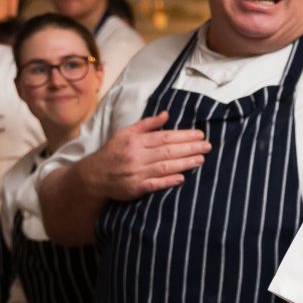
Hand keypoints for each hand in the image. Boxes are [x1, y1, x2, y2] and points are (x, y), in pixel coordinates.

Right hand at [84, 112, 210, 201]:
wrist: (94, 175)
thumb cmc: (113, 151)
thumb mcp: (126, 132)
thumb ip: (147, 124)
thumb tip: (166, 114)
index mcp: (136, 141)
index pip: (164, 137)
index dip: (184, 136)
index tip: (200, 135)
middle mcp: (137, 156)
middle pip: (168, 151)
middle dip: (189, 148)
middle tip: (207, 146)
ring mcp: (136, 173)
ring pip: (164, 167)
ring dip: (184, 163)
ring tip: (201, 159)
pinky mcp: (135, 188)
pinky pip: (154, 185)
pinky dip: (168, 181)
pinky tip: (182, 178)